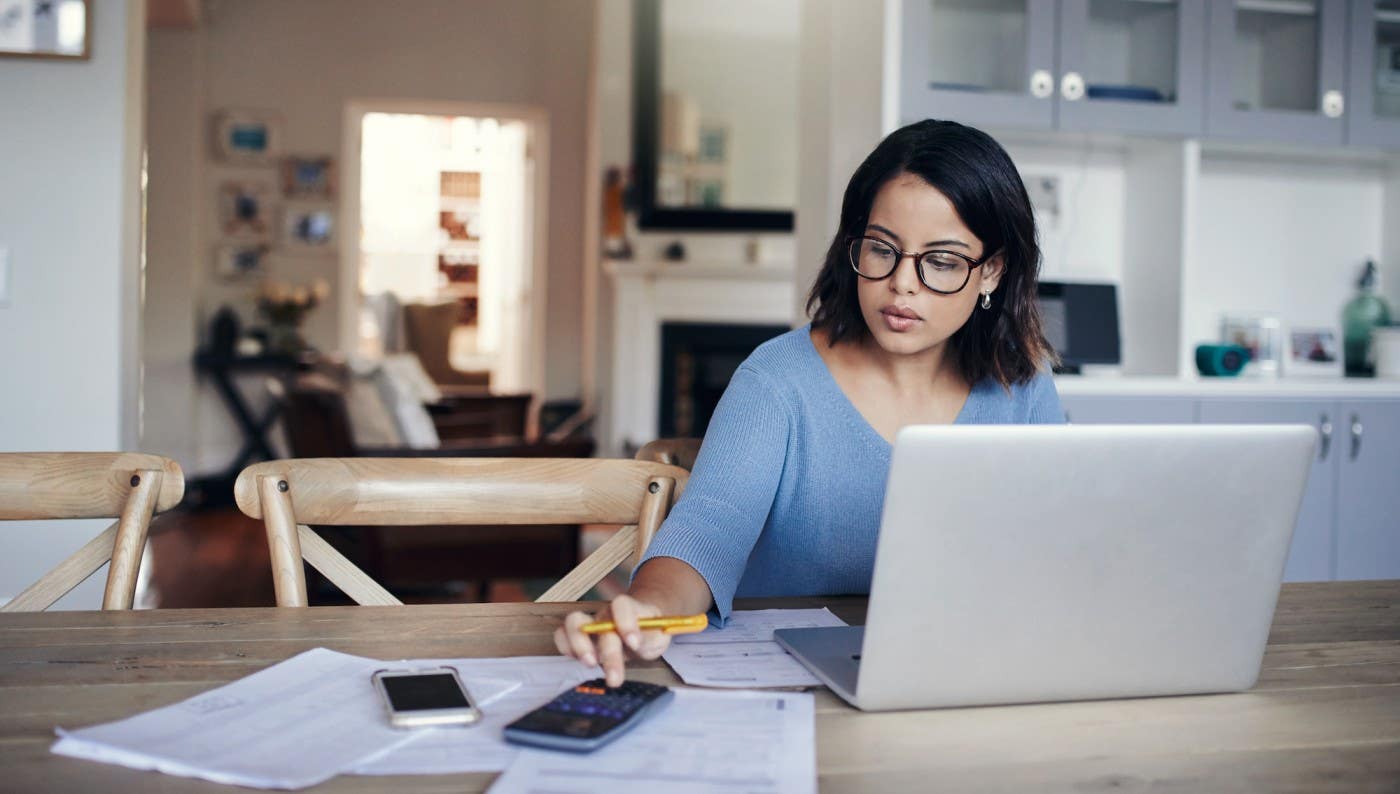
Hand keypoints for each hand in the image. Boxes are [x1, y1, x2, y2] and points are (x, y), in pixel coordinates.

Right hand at [553, 594, 671, 686]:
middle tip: (614, 677)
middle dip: (607, 651)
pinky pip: (562, 635)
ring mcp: (591, 623)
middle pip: (599, 623)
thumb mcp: (660, 636)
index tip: (634, 643)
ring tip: (591, 663)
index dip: (626, 622)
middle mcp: (607, 614)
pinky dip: (566, 648)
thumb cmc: (650, 632)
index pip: (622, 604)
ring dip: (578, 644)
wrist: (641, 628)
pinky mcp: (578, 636)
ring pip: (573, 622)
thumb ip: (650, 638)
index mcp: (630, 609)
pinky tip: (581, 661)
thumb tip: (635, 644)